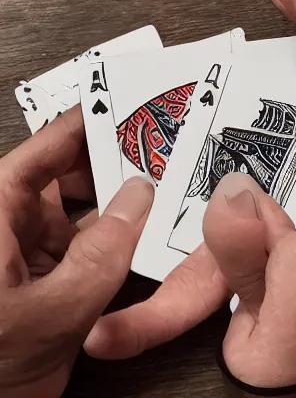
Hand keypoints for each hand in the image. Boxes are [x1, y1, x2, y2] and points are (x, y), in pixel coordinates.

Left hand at [0, 107, 155, 396]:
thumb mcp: (55, 309)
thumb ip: (105, 253)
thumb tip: (137, 199)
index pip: (40, 153)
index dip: (83, 126)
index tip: (123, 105)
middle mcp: (2, 229)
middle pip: (61, 181)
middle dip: (110, 170)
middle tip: (159, 158)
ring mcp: (16, 257)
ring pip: (75, 219)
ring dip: (114, 216)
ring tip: (160, 202)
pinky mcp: (31, 284)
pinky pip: (78, 252)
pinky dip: (109, 248)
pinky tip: (143, 245)